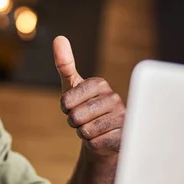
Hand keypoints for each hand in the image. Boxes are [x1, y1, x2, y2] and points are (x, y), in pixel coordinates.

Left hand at [53, 36, 125, 158]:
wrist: (105, 133)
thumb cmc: (86, 107)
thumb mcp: (72, 86)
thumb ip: (64, 64)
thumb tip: (59, 39)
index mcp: (100, 84)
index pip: (66, 101)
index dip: (65, 108)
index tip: (74, 106)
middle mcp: (114, 98)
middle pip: (75, 118)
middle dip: (74, 123)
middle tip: (84, 120)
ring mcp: (122, 117)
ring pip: (85, 132)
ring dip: (84, 134)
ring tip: (94, 129)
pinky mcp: (125, 136)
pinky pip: (95, 144)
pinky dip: (93, 144)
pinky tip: (102, 138)